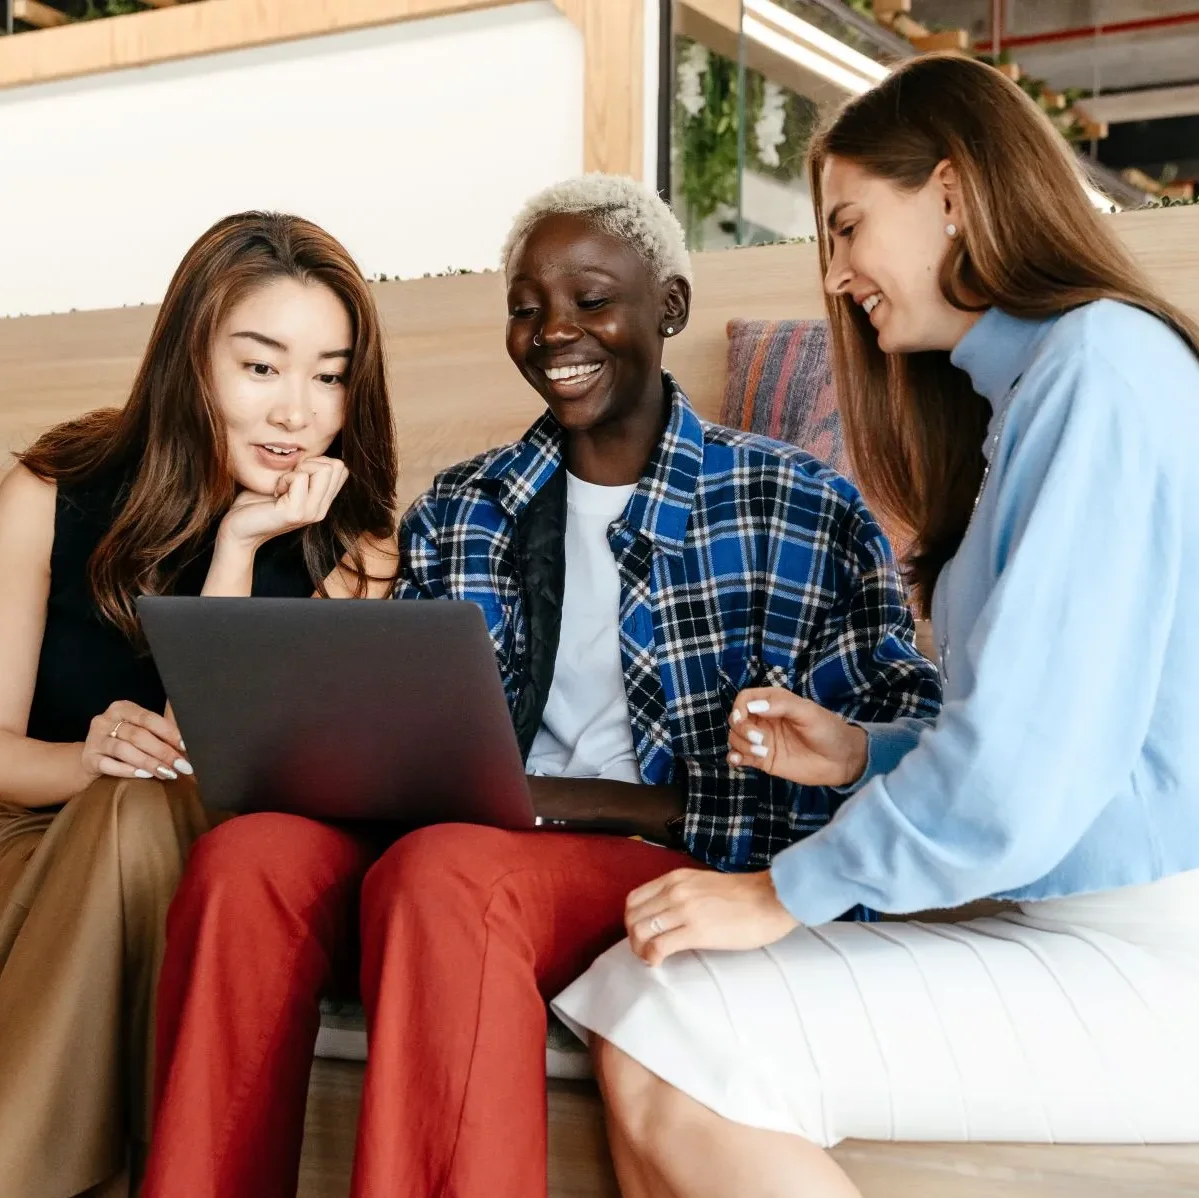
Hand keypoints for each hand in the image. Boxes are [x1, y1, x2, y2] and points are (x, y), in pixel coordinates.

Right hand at [82, 701, 191, 782]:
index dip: (169, 732)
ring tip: (167, 773)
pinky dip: (128, 771)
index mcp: (122, 708)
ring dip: (149, 762)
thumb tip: (193, 729)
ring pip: (124, 750)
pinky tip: (144, 776)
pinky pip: (109, 765)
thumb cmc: (126, 742)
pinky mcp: (88, 759)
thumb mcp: (141, 730)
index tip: (186, 745)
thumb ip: (161, 728)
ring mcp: (94, 740)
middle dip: (163, 751)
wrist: (93, 760)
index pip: (148, 718)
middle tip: (181, 765)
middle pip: (138, 735)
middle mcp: (105, 720)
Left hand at [218, 457, 348, 550]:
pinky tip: (275, 492)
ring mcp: (311, 513)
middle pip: (337, 466)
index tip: (296, 473)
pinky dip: (285, 478)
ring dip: (299, 469)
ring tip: (283, 484)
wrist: (238, 529)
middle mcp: (321, 510)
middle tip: (289, 477)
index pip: (342, 470)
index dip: (319, 462)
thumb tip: (314, 452)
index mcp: (321, 503)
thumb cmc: (255, 503)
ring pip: (325, 469)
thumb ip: (304, 473)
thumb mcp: (286, 484)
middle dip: (311, 462)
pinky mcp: (296, 513)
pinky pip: (301, 478)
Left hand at [626, 869, 798, 965]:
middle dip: (633, 938)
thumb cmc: (744, 895)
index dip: (632, 921)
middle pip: (633, 917)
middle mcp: (674, 890)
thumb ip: (682, 894)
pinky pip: (658, 946)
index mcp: (675, 878)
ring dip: (640, 950)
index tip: (642, 934)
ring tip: (652, 958)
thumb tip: (666, 916)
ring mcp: (684, 909)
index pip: (634, 899)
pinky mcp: (696, 931)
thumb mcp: (703, 884)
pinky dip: (652, 958)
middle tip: (645, 951)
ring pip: (640, 931)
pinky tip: (659, 963)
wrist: (771, 898)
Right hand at [727, 687, 866, 787]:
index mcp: (774, 703)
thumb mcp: (808, 712)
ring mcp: (763, 740)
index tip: (743, 718)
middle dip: (741, 728)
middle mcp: (765, 720)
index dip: (739, 707)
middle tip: (759, 739)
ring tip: (762, 752)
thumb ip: (781, 706)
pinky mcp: (763, 760)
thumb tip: (752, 706)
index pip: (745, 699)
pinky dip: (734, 758)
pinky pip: (740, 756)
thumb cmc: (828, 730)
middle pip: (736, 719)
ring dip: (741, 744)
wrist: (842, 761)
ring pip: (736, 738)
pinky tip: (739, 761)